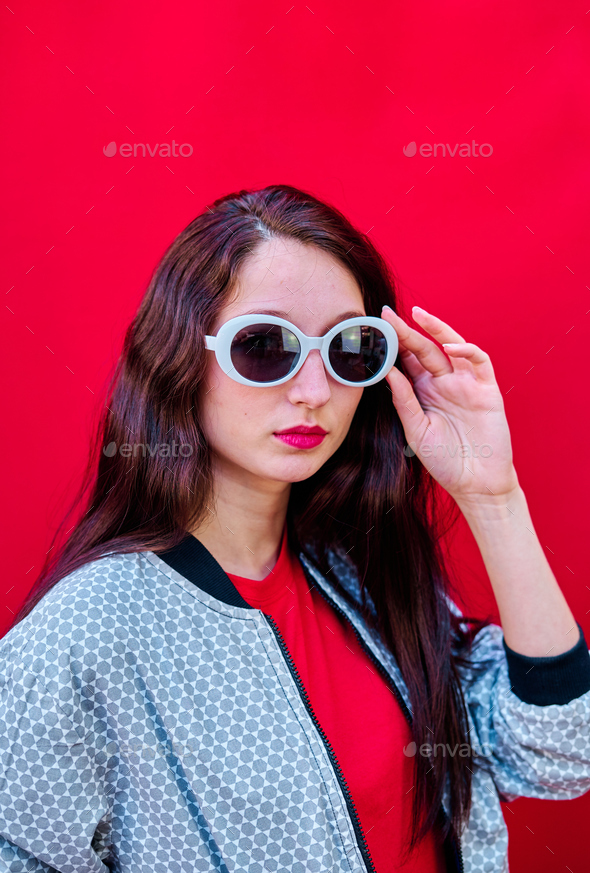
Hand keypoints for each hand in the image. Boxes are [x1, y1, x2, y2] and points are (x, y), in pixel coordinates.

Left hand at [381, 304, 518, 504]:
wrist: (476, 485)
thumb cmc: (445, 462)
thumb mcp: (416, 431)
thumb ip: (403, 401)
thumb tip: (387, 372)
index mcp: (424, 392)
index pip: (406, 361)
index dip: (392, 345)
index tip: (373, 330)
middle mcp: (444, 383)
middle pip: (424, 349)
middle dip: (406, 331)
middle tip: (387, 315)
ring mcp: (467, 384)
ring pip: (452, 346)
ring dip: (437, 329)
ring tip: (417, 315)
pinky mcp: (488, 390)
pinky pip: (480, 362)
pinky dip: (467, 350)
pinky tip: (450, 347)